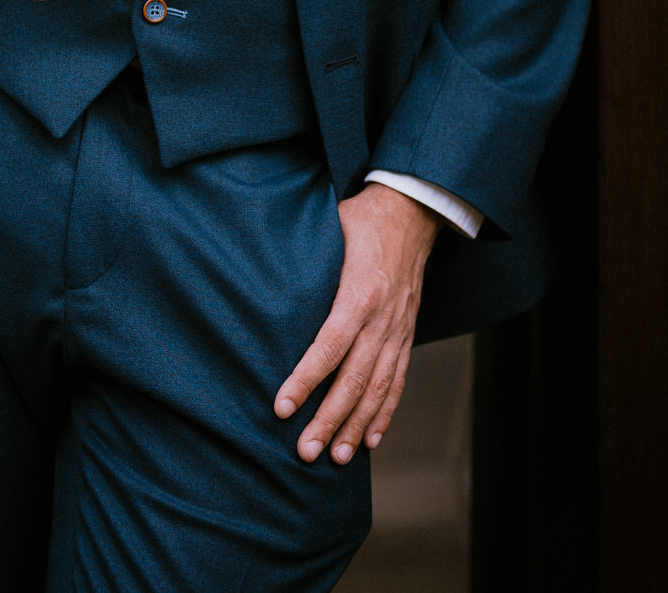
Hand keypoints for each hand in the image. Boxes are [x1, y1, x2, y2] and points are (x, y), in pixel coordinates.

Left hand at [274, 183, 441, 462]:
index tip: (282, 407)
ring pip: (378, 387)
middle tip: (305, 451)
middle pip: (355, 377)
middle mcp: (382, 317)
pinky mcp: (407, 334)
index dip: (306, 379)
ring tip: (334, 456)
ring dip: (356, 425)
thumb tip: (254, 270)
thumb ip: (302, 255)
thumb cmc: (362, 218)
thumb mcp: (329, 228)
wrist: (413, 211)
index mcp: (360, 291)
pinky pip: (398, 380)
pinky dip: (386, 412)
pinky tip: (370, 439)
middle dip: (330, 418)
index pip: (330, 344)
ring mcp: (398, 329)